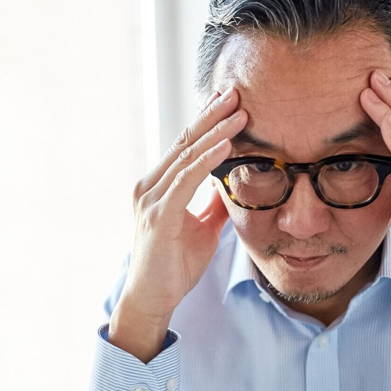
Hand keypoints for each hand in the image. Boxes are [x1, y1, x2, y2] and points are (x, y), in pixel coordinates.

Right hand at [111, 87, 247, 360]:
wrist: (153, 299)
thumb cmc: (175, 266)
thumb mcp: (204, 229)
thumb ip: (214, 205)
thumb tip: (232, 185)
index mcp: (158, 186)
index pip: (185, 146)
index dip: (207, 122)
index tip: (230, 102)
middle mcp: (149, 186)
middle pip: (184, 142)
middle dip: (212, 115)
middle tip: (237, 91)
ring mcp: (151, 199)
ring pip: (187, 156)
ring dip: (216, 132)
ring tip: (241, 113)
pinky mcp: (158, 215)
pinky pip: (186, 180)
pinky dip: (208, 160)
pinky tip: (227, 145)